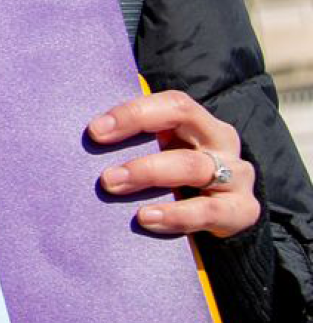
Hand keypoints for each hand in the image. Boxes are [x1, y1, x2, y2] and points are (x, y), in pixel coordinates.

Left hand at [88, 89, 259, 237]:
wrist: (222, 218)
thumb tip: (80, 139)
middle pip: (184, 125)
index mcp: (197, 122)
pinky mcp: (242, 210)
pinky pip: (209, 211)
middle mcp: (220, 141)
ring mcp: (236, 174)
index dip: (134, 113)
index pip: (172, 104)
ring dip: (148, 174)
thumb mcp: (160, 154)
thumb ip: (132, 142)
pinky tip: (146, 217)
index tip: (94, 131)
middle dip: (136, 138)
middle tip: (102, 171)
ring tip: (113, 185)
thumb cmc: (175, 178)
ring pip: (193, 166)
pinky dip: (175, 215)